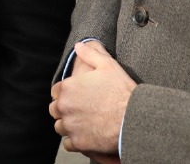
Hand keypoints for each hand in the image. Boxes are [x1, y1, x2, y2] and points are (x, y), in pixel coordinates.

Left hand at [49, 40, 134, 160]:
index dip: (65, 93)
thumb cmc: (122, 91)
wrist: (134, 118)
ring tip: (82, 123)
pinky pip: (68, 144)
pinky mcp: (79, 142)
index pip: (55, 91)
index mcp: (68, 88)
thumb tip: (78, 46)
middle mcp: (65, 107)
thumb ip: (90, 54)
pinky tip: (85, 136)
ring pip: (60, 127)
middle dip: (64, 109)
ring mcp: (71, 126)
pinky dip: (74, 141)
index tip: (75, 96)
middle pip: (55, 109)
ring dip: (68, 125)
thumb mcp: (108, 65)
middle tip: (79, 110)